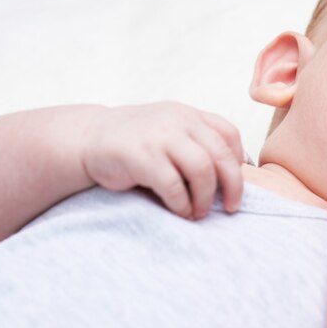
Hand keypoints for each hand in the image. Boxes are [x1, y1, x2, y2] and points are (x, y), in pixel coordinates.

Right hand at [80, 102, 243, 219]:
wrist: (88, 138)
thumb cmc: (137, 141)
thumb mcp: (170, 129)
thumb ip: (197, 142)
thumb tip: (234, 174)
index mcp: (189, 115)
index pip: (228, 133)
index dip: (237, 160)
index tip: (233, 182)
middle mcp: (178, 122)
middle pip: (220, 155)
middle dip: (232, 185)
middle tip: (231, 207)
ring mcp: (159, 137)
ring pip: (201, 170)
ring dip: (205, 197)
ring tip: (199, 212)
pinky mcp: (141, 157)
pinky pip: (173, 185)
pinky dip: (181, 203)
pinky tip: (180, 211)